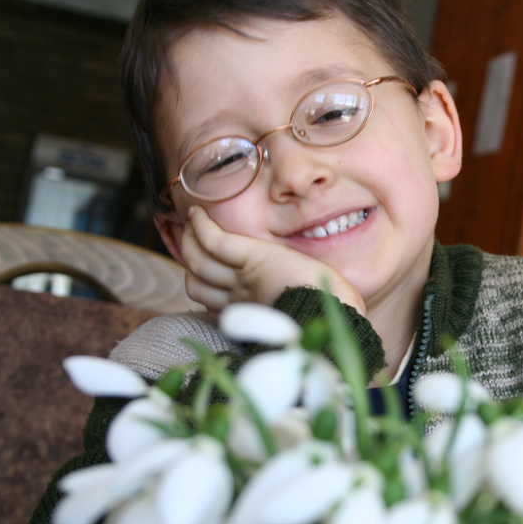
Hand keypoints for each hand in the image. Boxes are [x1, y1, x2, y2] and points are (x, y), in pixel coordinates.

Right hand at [180, 206, 365, 316]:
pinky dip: (202, 226)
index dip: (196, 279)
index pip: (205, 298)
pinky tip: (197, 213)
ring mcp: (243, 280)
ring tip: (192, 223)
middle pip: (195, 281)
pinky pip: (215, 242)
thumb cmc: (323, 306)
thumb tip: (271, 287)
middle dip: (188, 257)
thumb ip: (274, 296)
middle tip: (189, 236)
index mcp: (249, 310)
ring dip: (189, 240)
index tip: (197, 263)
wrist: (334, 311)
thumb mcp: (293, 301)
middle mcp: (240, 299)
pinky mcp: (255, 260)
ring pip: (198, 261)